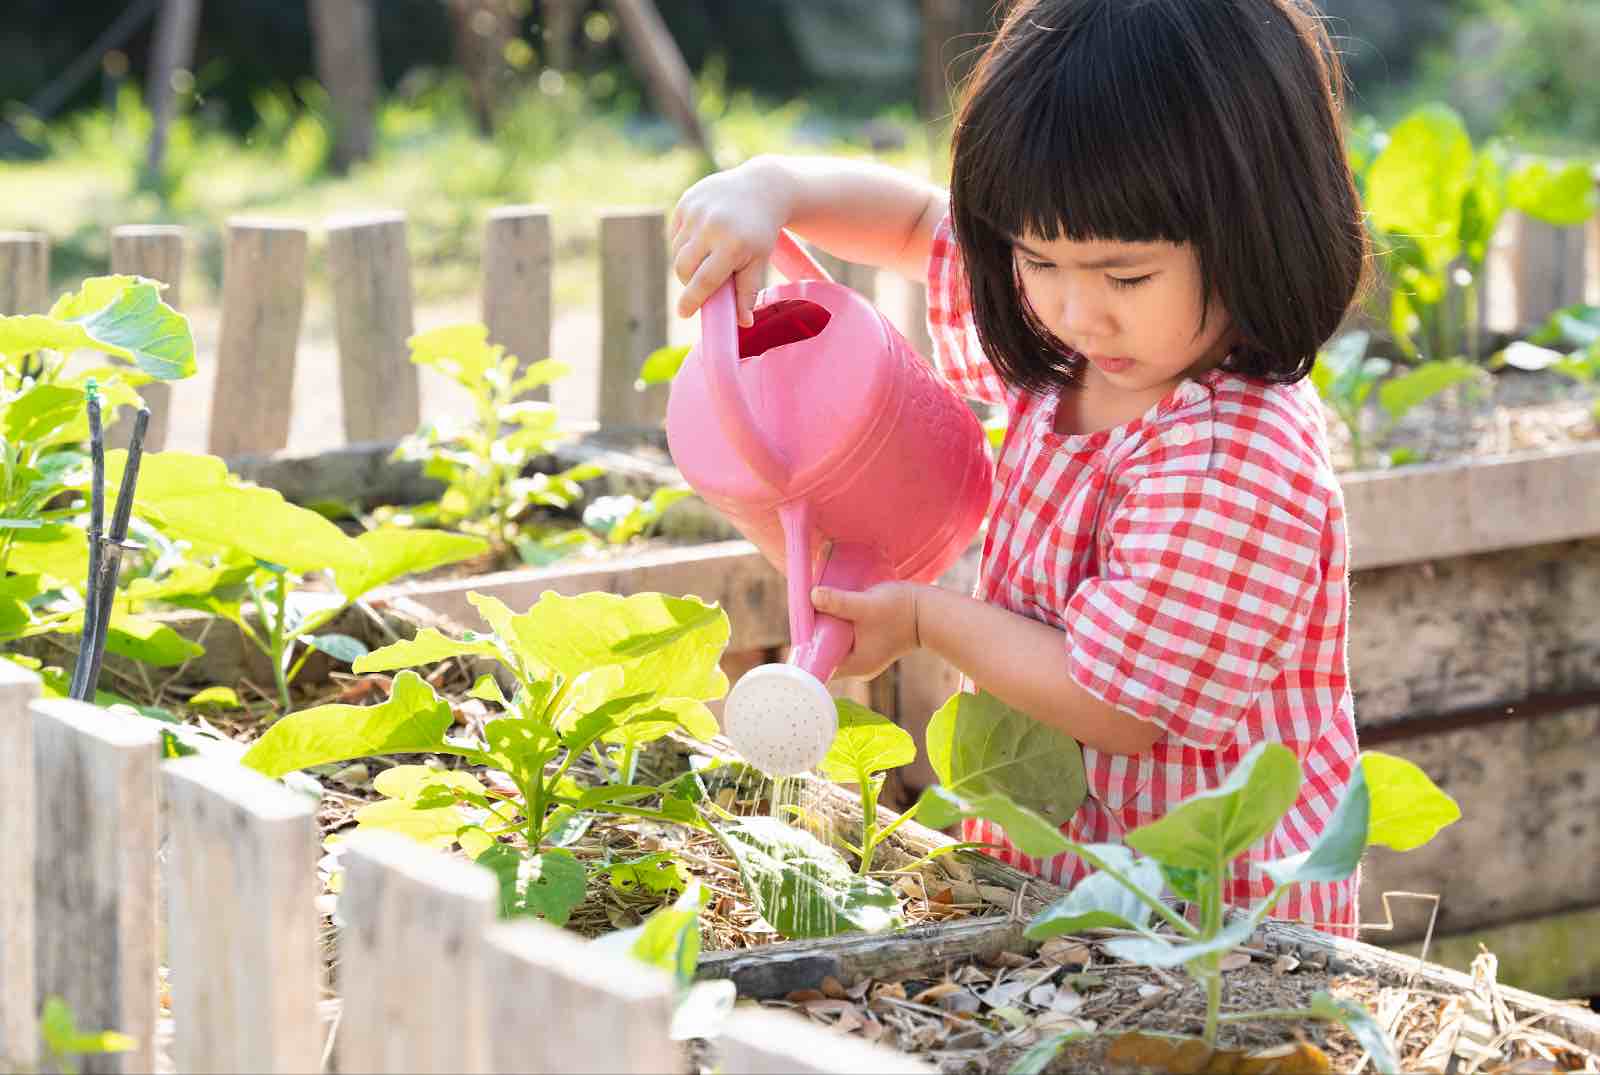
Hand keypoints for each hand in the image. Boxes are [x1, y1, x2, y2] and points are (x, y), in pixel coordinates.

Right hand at [670, 158, 791, 326]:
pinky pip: (675, 233)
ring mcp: (697, 211)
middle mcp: (711, 227)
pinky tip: (701, 239)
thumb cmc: (761, 231)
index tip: (683, 313)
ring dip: (687, 261)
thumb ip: (748, 291)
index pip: (704, 281)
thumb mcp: (759, 261)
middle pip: (684, 268)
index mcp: (732, 245)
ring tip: (706, 258)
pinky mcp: (687, 201)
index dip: (691, 300)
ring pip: (677, 251)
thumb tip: (744, 323)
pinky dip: (683, 242)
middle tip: (701, 283)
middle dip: (688, 281)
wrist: (761, 188)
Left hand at [810, 581, 921, 679]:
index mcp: (855, 665)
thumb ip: (839, 602)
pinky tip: (834, 610)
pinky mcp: (870, 644)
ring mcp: (864, 656)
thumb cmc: (901, 611)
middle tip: (805, 613)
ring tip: (817, 609)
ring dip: (826, 628)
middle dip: (814, 635)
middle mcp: (858, 666)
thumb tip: (812, 595)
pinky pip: (845, 638)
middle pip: (825, 654)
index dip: (805, 649)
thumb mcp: (866, 606)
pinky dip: (838, 626)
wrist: (930, 612)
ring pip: (835, 645)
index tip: (798, 628)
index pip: (819, 664)